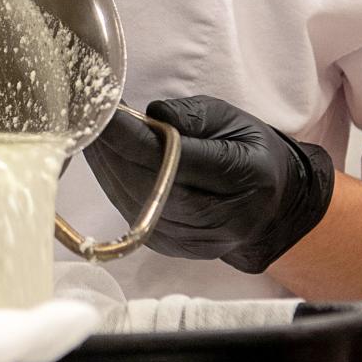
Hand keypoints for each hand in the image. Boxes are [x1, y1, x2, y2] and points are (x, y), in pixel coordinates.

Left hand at [85, 93, 334, 274]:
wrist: (273, 207)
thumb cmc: (250, 152)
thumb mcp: (232, 119)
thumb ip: (191, 116)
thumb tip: (148, 118)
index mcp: (245, 177)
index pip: (177, 160)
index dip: (134, 138)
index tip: (104, 113)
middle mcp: (222, 217)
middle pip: (150, 188)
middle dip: (113, 153)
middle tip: (89, 121)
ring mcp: (196, 240)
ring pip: (136, 205)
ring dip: (107, 170)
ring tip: (92, 136)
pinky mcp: (174, 248)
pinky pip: (133, 217)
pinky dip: (114, 187)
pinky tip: (106, 161)